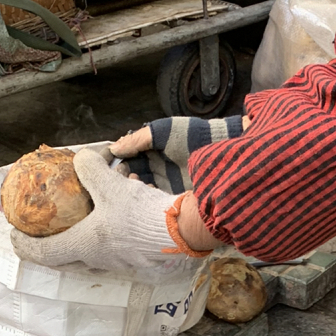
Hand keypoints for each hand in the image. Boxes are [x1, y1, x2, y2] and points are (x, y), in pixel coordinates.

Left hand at [9, 148, 182, 275]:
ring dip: (85, 232)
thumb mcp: (110, 184)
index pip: (44, 253)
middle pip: (66, 257)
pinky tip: (119, 207)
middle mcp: (98, 259)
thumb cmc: (141, 214)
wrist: (182, 231)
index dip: (25, 246)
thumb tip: (80, 158)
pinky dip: (108, 228)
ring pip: (91, 249)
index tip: (16, 237)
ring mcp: (118, 261)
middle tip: (47, 228)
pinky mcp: (136, 257)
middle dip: (53, 242)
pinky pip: (114, 244)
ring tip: (88, 209)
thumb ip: (89, 168)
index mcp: (84, 245)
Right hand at [107, 116, 249, 193]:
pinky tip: (147, 201)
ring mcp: (166, 185)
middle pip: (133, 180)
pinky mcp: (176, 197)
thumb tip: (114, 149)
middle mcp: (156, 170)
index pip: (128, 162)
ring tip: (134, 193)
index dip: (119, 167)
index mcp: (151, 153)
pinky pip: (158, 203)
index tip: (114, 172)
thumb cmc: (192, 134)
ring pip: (143, 193)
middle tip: (123, 185)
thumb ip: (138, 140)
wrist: (222, 147)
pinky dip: (150, 203)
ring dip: (136, 195)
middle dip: (126, 184)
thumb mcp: (162, 132)